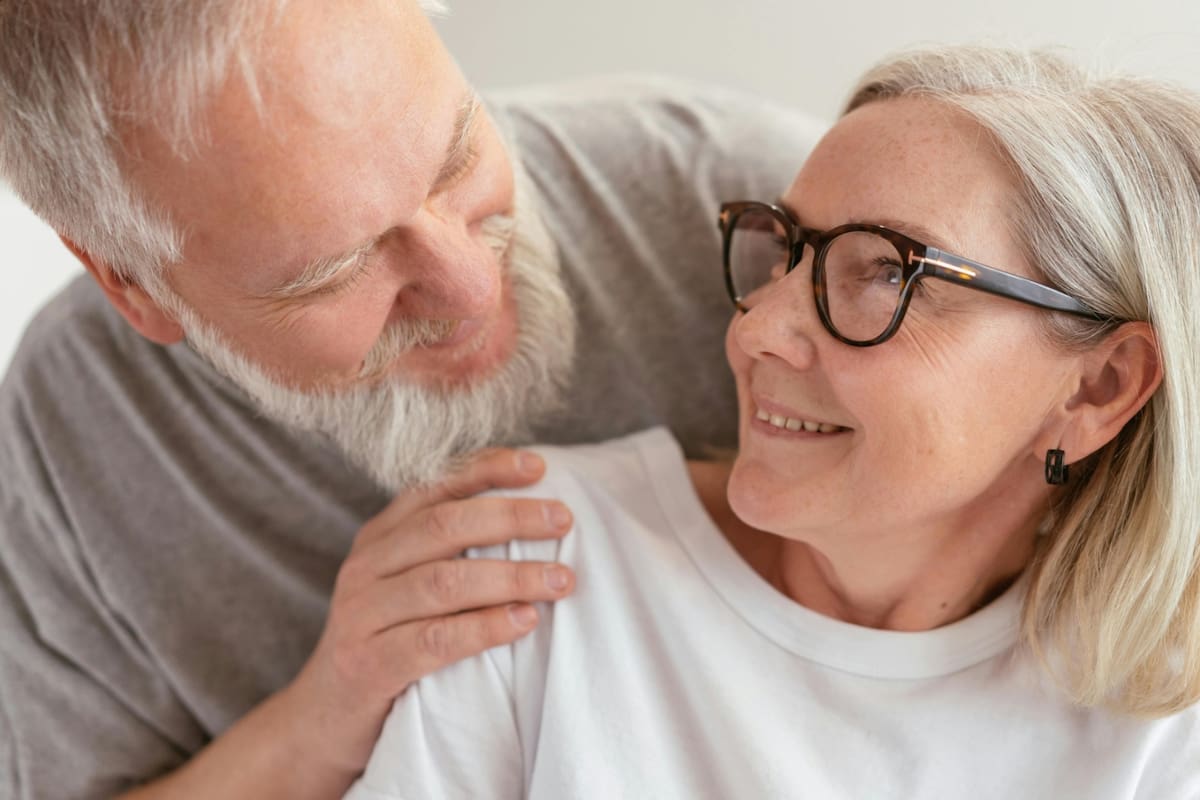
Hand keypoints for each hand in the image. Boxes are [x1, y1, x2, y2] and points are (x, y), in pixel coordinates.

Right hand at [281, 448, 575, 781]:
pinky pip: (435, 639)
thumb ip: (451, 552)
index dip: (487, 470)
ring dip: (510, 577)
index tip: (539, 467)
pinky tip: (524, 621)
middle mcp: (367, 566)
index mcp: (380, 537)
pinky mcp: (369, 664)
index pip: (435, 486)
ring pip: (443, 582)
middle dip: (510, 518)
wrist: (324, 717)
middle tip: (563, 521)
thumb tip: (533, 519)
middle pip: (444, 527)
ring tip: (560, 580)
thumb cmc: (388, 641)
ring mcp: (363, 615)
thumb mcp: (408, 585)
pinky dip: (485, 628)